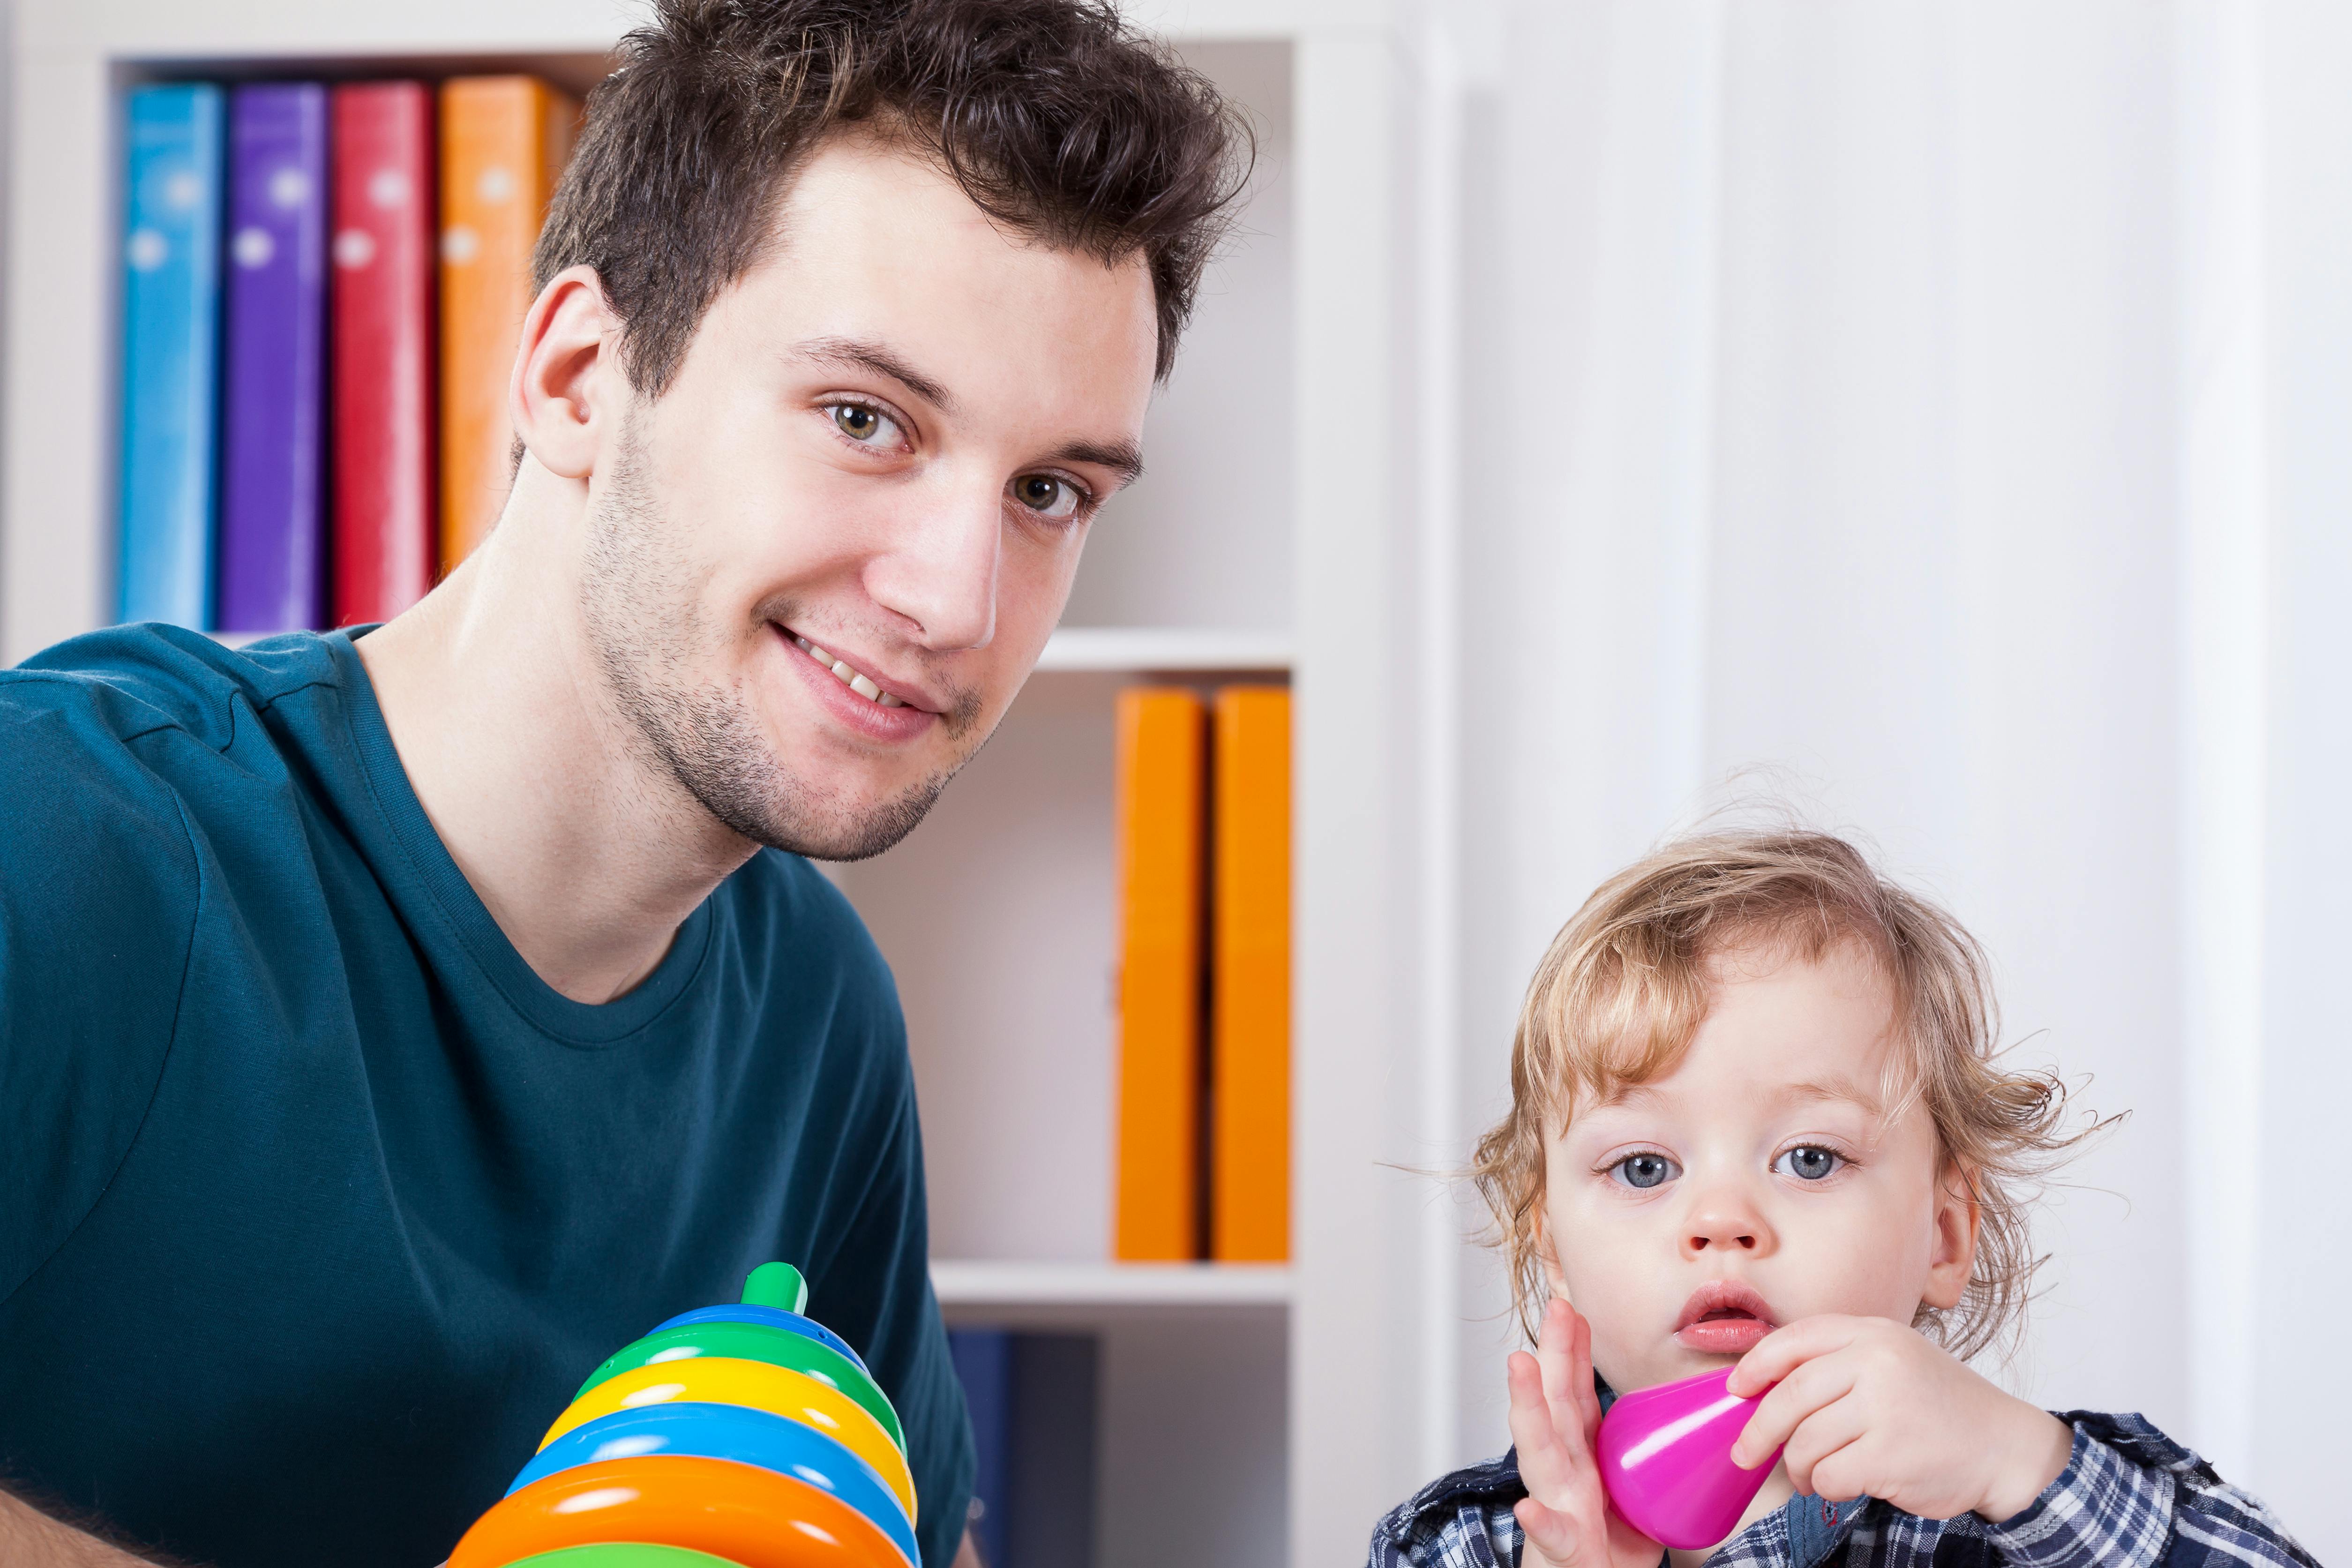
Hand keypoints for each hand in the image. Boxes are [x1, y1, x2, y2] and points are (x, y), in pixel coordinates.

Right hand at [1506, 1298, 1664, 1567]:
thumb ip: (1654, 1459)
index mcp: (1579, 1457)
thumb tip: (1712, 1419)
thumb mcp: (1634, 1494)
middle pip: (1555, 1407)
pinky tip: (1529, 1508)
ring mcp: (1557, 1507)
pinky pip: (1554, 1536)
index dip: (1572, 1353)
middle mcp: (1562, 1474)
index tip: (1572, 1309)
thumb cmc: (1608, 1548)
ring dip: (1530, 1407)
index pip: (1573, 1397)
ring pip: (1541, 1453)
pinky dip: (1541, 1522)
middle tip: (1555, 1308)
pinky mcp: (1564, 1550)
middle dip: (1553, 1356)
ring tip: (1521, 1365)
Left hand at [1727, 1315, 2074, 1521]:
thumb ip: (1839, 1363)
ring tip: (1810, 1475)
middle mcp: (1877, 1362)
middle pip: (1788, 1395)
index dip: (1755, 1365)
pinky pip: (1827, 1474)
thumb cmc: (1940, 1407)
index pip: (1795, 1340)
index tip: (1736, 1389)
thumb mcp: (1895, 1359)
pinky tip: (1837, 1485)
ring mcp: (1885, 1407)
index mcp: (1874, 1333)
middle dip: (1757, 1430)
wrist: (2004, 1445)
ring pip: (1803, 1441)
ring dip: (1796, 1467)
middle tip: (1746, 1453)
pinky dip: (1823, 1486)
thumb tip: (1764, 1387)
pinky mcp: (1890, 1454)